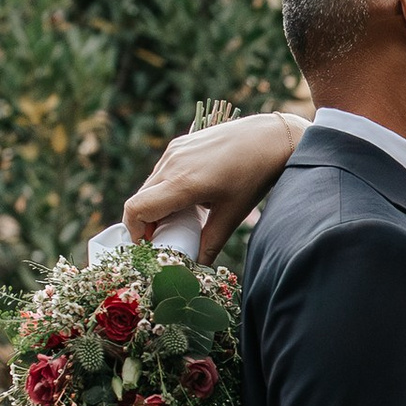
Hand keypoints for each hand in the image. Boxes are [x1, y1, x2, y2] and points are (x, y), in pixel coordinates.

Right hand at [123, 107, 303, 260]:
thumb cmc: (254, 176)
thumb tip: (198, 267)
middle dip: (147, 223)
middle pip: (141, 200)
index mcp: (182, 183)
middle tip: (169, 238)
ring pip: (150, 185)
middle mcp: (171, 164)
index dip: (136, 233)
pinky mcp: (180, 144)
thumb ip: (210, 243)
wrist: (270, 137)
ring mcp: (174, 151)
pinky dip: (165, 189)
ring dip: (157, 205)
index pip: (136, 209)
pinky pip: (161, 172)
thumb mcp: (232, 214)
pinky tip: (190, 197)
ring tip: (183, 218)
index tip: (150, 246)